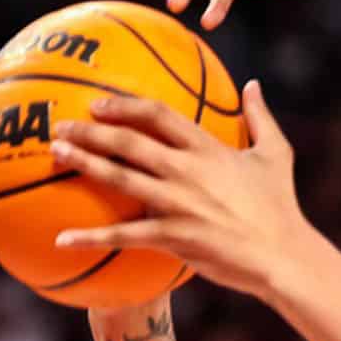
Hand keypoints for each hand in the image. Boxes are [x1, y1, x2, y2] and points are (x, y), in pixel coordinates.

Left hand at [50, 81, 312, 299]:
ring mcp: (178, 204)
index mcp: (209, 149)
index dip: (125, 106)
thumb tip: (253, 85)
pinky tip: (62, 238)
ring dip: (84, 164)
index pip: (160, 116)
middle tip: (62, 126)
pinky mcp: (174, 236)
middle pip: (129, 143)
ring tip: (57, 154)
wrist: (283, 255)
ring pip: (120, 179)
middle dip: (91, 131)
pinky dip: (91, 237)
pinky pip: (124, 235)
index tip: (98, 103)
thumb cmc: (280, 205)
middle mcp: (188, 171)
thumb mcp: (276, 154)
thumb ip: (261, 116)